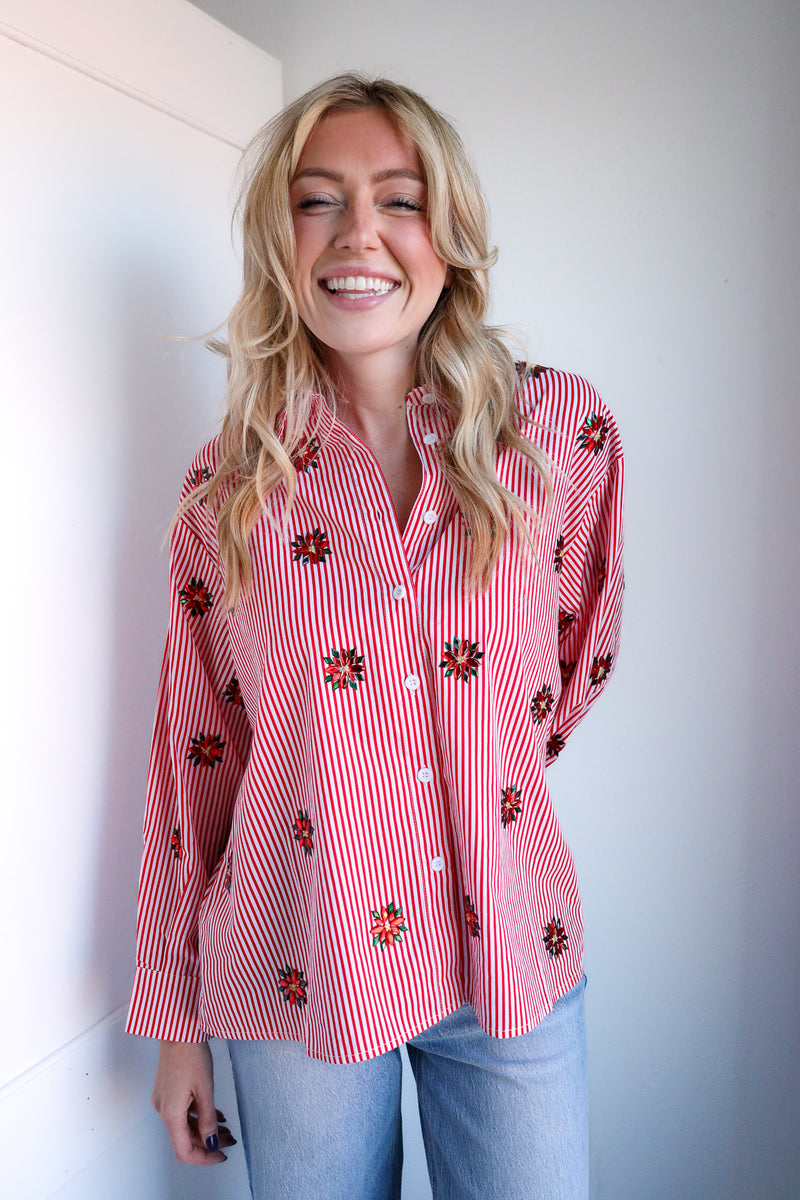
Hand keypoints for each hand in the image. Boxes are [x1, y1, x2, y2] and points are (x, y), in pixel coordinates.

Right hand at [152, 1040, 236, 1164]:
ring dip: (204, 1129)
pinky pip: (183, 1112)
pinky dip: (198, 1116)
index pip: (184, 1151)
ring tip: (226, 1128)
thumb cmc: (191, 1053)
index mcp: (171, 1113)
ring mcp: (164, 1100)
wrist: (178, 1029)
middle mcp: (163, 1110)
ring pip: (184, 1126)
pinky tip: (215, 1113)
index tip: (221, 1156)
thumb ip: (208, 1118)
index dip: (204, 1158)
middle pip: (185, 1139)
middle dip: (208, 1143)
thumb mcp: (205, 1089)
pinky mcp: (167, 1091)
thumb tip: (212, 1142)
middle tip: (230, 1141)